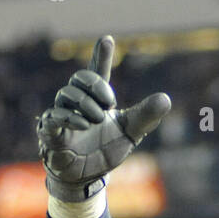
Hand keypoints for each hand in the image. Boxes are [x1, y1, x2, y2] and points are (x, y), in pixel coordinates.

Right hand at [37, 35, 170, 201]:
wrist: (88, 176)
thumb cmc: (106, 150)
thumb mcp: (131, 133)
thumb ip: (145, 116)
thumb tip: (166, 99)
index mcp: (97, 99)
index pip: (97, 72)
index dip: (101, 56)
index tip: (107, 40)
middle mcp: (78, 103)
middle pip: (79, 78)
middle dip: (95, 86)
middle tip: (110, 104)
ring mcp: (63, 115)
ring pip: (66, 94)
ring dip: (85, 104)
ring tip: (98, 120)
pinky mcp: (52, 132)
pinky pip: (54, 116)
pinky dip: (69, 118)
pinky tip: (83, 124)